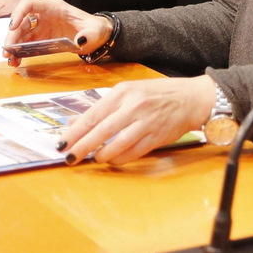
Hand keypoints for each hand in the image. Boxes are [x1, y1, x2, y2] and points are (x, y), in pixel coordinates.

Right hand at [5, 0, 111, 54]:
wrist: (97, 37)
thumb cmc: (95, 29)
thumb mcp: (95, 31)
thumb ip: (88, 35)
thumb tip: (80, 41)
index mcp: (54, 7)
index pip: (30, 4)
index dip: (18, 13)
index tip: (12, 27)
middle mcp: (44, 15)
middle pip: (22, 21)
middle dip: (13, 35)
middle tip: (8, 50)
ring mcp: (42, 27)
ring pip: (22, 33)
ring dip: (14, 45)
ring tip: (10, 59)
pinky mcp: (42, 39)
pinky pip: (27, 44)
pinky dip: (20, 52)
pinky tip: (16, 61)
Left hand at [58, 75, 213, 165]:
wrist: (191, 98)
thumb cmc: (156, 94)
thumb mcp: (128, 93)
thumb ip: (101, 108)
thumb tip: (74, 122)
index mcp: (123, 93)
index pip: (92, 116)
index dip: (74, 132)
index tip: (61, 143)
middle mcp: (133, 107)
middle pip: (100, 132)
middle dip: (82, 147)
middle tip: (69, 158)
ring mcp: (146, 123)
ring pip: (116, 145)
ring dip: (101, 155)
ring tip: (93, 159)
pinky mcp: (156, 137)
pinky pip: (133, 153)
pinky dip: (119, 159)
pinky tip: (112, 160)